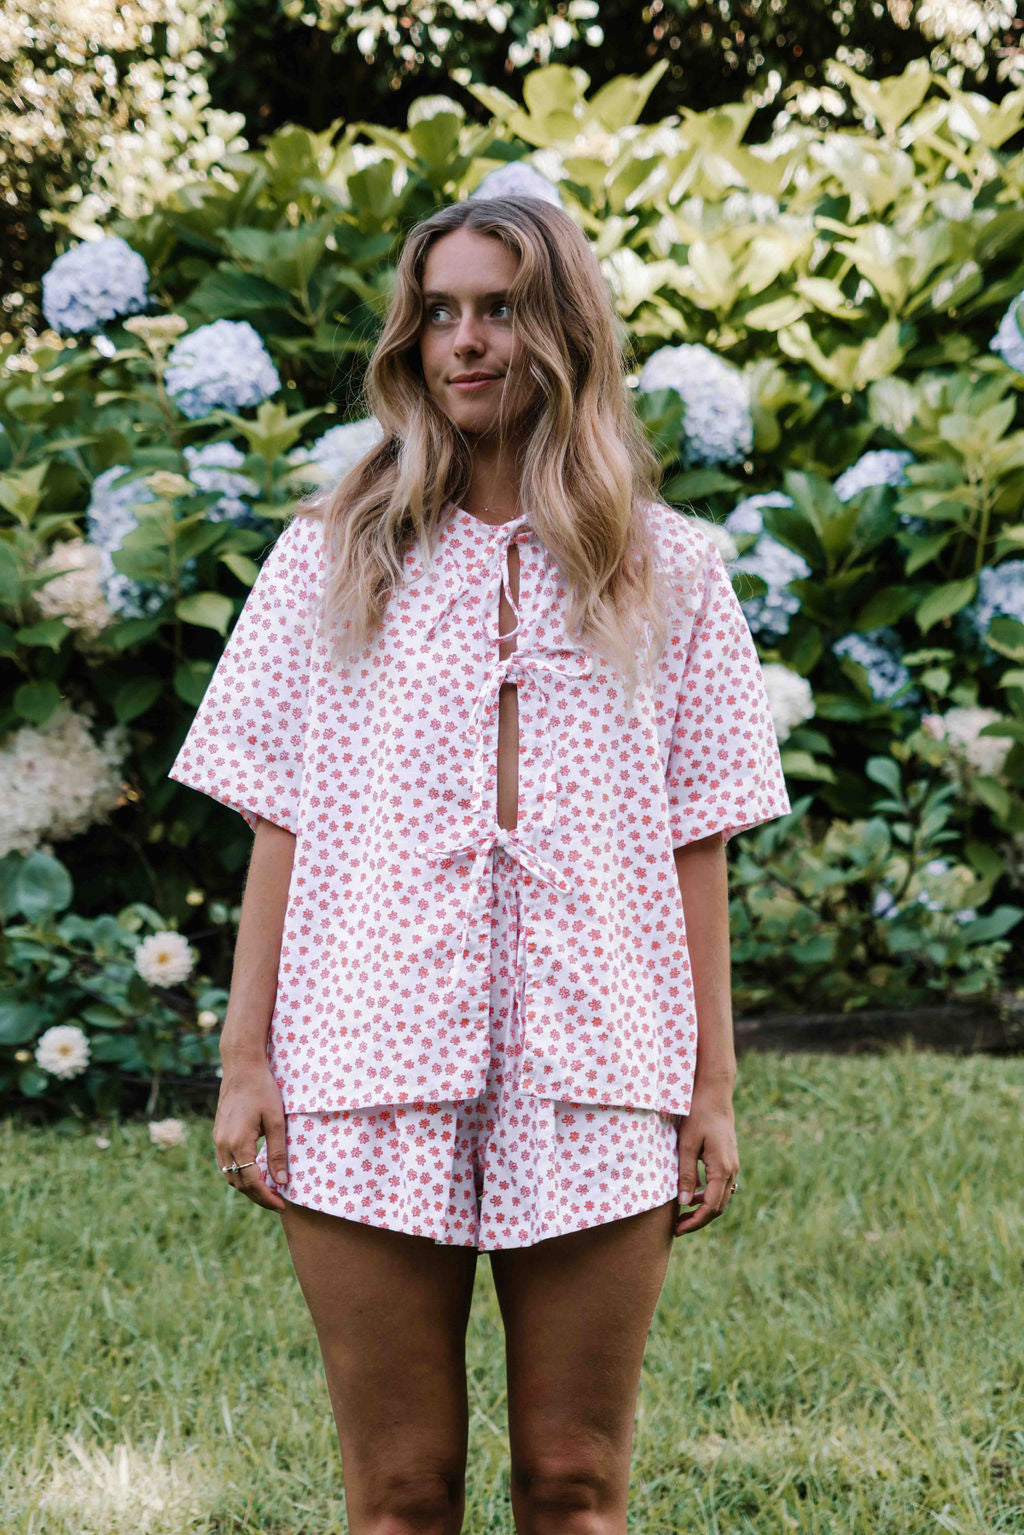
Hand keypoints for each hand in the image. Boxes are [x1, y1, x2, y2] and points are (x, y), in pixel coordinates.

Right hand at [213, 1061, 289, 1211]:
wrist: (241, 1067)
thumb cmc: (262, 1089)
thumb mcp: (276, 1120)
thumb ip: (278, 1152)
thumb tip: (282, 1181)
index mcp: (238, 1143)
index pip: (252, 1182)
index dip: (267, 1197)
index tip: (282, 1205)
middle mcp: (223, 1145)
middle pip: (239, 1183)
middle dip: (258, 1196)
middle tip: (278, 1202)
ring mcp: (218, 1140)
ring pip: (230, 1175)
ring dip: (248, 1187)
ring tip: (269, 1190)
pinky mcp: (218, 1135)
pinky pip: (226, 1163)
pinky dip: (240, 1173)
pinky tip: (255, 1172)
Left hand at [674, 1086, 738, 1236]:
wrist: (715, 1096)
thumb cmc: (698, 1117)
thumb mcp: (687, 1144)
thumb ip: (686, 1174)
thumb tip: (684, 1203)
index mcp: (721, 1169)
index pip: (711, 1207)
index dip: (695, 1222)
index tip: (678, 1229)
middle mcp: (731, 1170)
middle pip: (718, 1207)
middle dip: (699, 1220)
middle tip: (678, 1227)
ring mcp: (732, 1166)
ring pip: (721, 1198)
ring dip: (704, 1209)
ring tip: (683, 1215)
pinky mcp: (729, 1161)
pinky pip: (721, 1186)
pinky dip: (708, 1196)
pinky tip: (693, 1195)